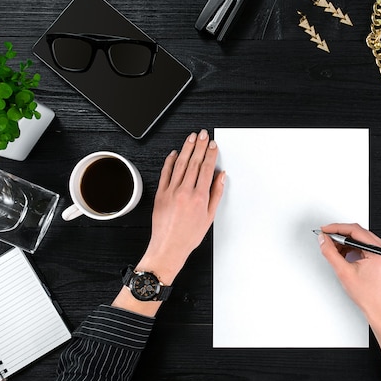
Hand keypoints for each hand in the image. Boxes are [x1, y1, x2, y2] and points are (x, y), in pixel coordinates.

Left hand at [137, 129, 225, 284]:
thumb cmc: (189, 235)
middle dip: (200, 146)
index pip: (207, 169)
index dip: (211, 154)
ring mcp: (171, 191)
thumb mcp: (209, 216)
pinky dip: (170, 161)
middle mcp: (185, 192)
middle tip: (203, 134)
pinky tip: (175, 153)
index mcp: (199, 197)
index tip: (213, 145)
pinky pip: (165, 173)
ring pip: (180, 164)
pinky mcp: (160, 194)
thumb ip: (216, 194)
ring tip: (191, 138)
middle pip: (194, 162)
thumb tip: (220, 177)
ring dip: (187, 149)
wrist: (169, 246)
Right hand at [317, 223, 380, 370]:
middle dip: (339, 234)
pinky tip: (340, 253)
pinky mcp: (378, 255)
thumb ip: (331, 253)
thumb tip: (323, 240)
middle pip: (357, 232)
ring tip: (332, 248)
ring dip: (343, 241)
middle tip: (325, 238)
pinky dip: (349, 247)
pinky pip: (361, 245)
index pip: (355, 230)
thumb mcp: (344, 272)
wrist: (377, 308)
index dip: (336, 228)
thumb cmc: (368, 294)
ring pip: (358, 238)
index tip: (324, 230)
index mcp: (379, 250)